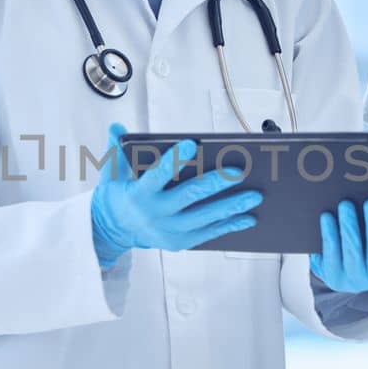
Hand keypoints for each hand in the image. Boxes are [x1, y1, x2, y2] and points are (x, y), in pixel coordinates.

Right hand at [90, 123, 260, 265]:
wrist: (113, 231)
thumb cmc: (118, 196)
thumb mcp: (112, 172)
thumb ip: (116, 148)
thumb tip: (117, 126)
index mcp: (139, 194)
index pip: (157, 175)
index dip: (174, 160)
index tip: (193, 144)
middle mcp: (156, 214)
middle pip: (190, 196)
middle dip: (217, 183)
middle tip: (241, 171)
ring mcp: (170, 231)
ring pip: (205, 217)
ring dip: (232, 206)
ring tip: (255, 195)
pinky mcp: (180, 242)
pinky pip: (209, 233)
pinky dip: (230, 225)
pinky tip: (248, 217)